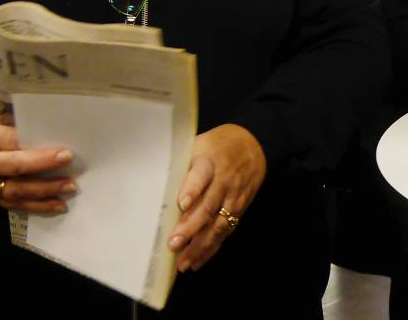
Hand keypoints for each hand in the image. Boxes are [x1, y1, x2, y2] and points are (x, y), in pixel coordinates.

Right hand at [0, 111, 76, 212]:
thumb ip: (13, 124)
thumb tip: (47, 126)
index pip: (13, 144)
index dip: (38, 149)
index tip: (64, 150)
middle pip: (16, 169)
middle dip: (45, 168)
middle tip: (70, 165)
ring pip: (16, 192)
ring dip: (45, 192)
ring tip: (69, 188)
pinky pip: (12, 204)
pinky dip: (35, 205)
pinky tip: (55, 205)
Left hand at [168, 124, 266, 272]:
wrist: (253, 145)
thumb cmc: (216, 147)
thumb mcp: (199, 145)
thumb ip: (182, 165)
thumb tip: (154, 186)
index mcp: (210, 160)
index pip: (201, 175)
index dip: (192, 189)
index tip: (181, 204)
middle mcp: (224, 180)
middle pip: (209, 205)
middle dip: (191, 226)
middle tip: (174, 243)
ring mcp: (233, 196)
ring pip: (218, 224)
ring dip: (201, 245)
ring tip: (183, 262)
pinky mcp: (240, 208)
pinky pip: (226, 231)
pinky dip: (212, 248)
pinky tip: (197, 261)